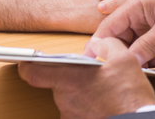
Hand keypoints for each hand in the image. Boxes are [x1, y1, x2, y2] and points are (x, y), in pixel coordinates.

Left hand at [18, 37, 154, 118]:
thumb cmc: (129, 96)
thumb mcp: (124, 59)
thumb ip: (107, 45)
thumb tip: (101, 42)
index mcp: (69, 79)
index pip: (32, 73)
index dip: (27, 66)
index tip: (26, 61)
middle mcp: (65, 99)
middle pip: (57, 83)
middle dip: (71, 77)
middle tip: (90, 72)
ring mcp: (71, 115)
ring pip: (69, 98)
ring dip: (81, 92)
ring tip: (104, 88)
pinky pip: (79, 111)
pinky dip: (88, 105)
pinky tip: (105, 102)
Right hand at [85, 0, 154, 65]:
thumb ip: (146, 46)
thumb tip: (127, 62)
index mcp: (136, 3)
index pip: (108, 26)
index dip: (99, 45)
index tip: (95, 62)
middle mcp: (138, 10)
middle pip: (118, 37)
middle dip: (123, 54)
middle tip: (131, 68)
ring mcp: (147, 20)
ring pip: (131, 43)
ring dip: (138, 56)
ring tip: (154, 63)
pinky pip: (144, 45)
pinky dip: (149, 55)